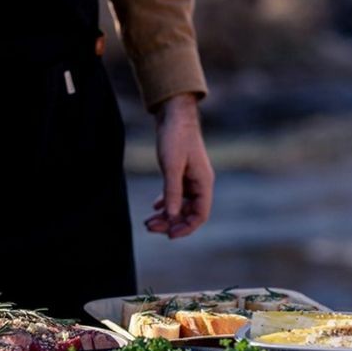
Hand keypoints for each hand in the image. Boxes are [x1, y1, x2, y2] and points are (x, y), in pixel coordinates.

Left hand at [144, 93, 213, 238]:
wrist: (174, 115)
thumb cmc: (175, 138)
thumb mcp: (171, 166)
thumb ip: (172, 191)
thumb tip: (170, 216)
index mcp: (203, 183)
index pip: (200, 214)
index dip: (186, 227)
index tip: (169, 235)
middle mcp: (199, 183)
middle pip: (188, 212)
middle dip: (171, 223)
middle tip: (149, 227)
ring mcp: (191, 178)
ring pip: (181, 204)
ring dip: (166, 215)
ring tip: (148, 221)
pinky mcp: (181, 172)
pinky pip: (176, 194)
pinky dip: (166, 202)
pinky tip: (154, 207)